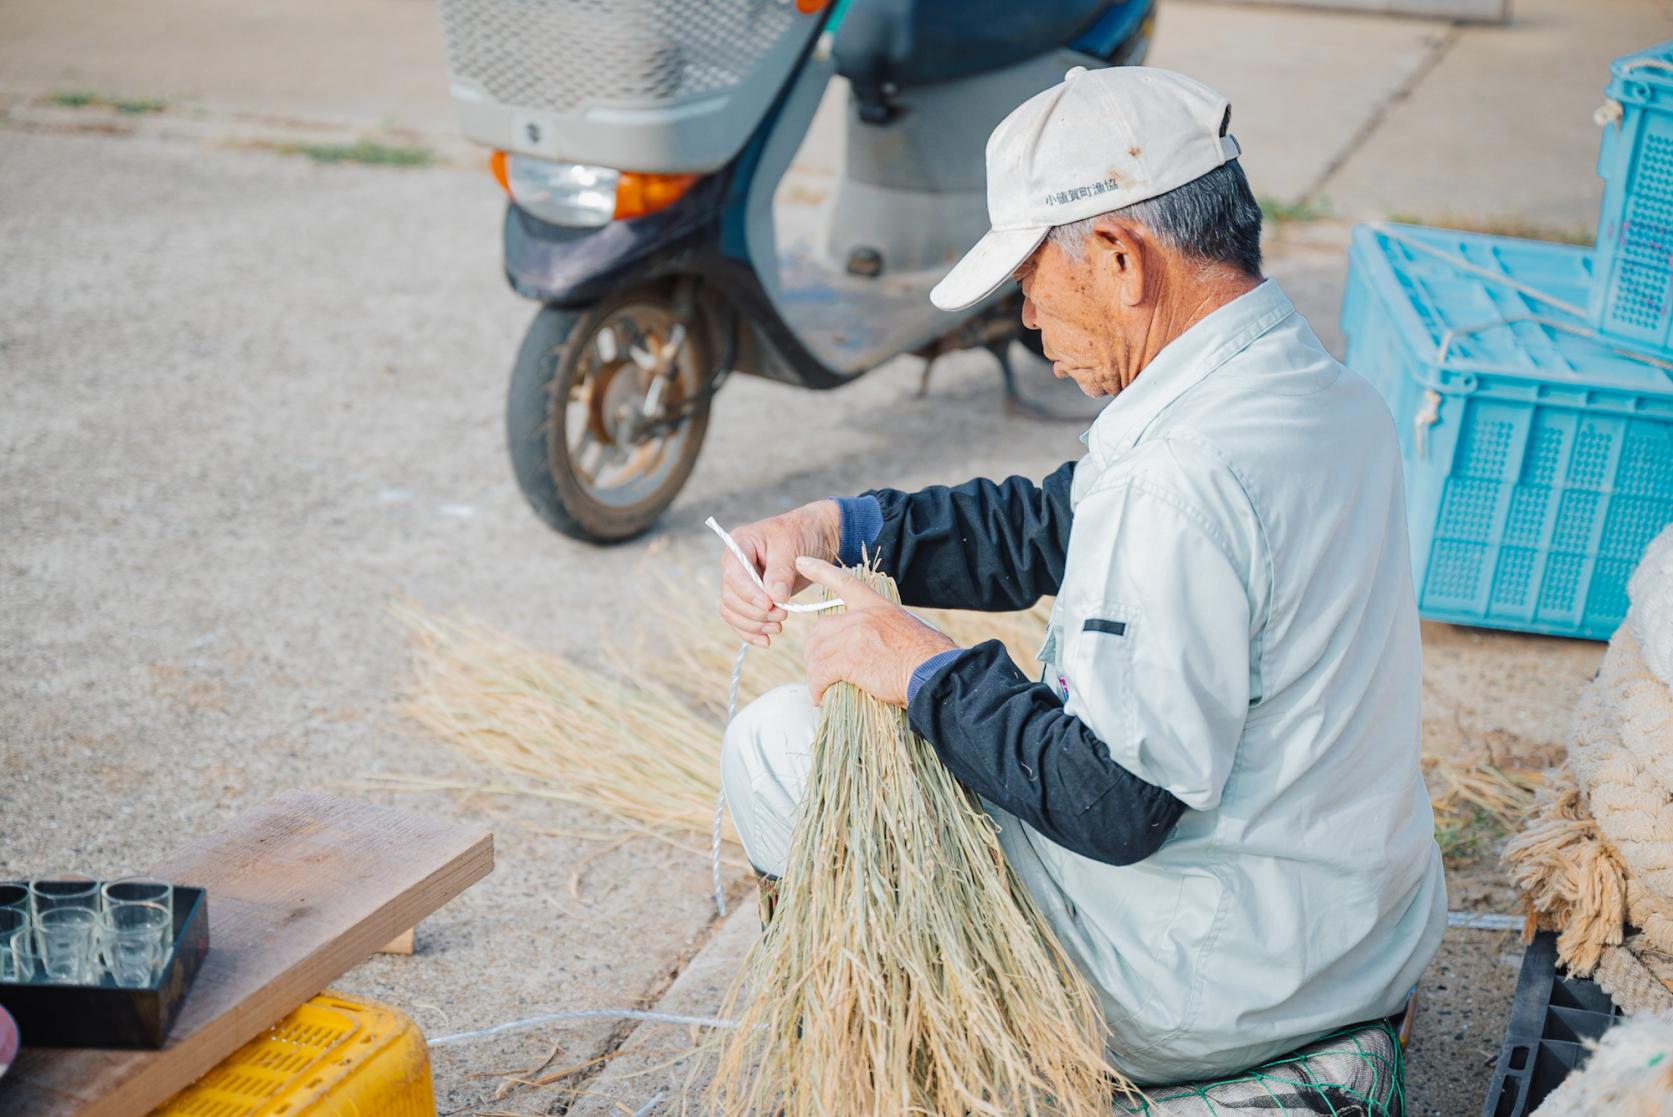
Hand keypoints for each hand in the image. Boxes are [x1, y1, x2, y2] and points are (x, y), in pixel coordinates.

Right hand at [718, 500, 842, 646]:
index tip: (769, 604)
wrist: (816, 536)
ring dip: (753, 624)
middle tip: (782, 615)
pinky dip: (751, 632)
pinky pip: (740, 619)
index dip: (749, 593)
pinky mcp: (751, 597)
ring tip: (778, 627)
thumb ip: (781, 572)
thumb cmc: (802, 533)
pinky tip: (766, 641)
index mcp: (740, 544)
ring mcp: (741, 582)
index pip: (734, 574)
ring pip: (732, 611)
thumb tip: (774, 597)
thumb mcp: (792, 547)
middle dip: (754, 611)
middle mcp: (734, 564)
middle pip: (731, 596)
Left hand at [797, 556, 957, 705]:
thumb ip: (882, 629)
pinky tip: (819, 697)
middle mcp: (860, 617)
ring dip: (815, 673)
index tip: (801, 562)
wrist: (933, 672)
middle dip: (814, 650)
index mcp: (876, 605)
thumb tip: (874, 644)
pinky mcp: (848, 662)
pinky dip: (816, 688)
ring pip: (816, 653)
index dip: (820, 570)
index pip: (844, 582)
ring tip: (820, 687)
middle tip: (819, 667)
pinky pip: (820, 675)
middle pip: (820, 629)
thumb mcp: (906, 628)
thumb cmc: (928, 656)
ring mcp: (852, 638)